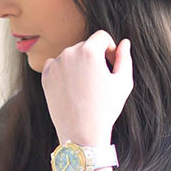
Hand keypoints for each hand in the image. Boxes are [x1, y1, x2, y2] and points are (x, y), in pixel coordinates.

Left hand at [41, 30, 132, 144]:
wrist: (81, 134)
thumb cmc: (106, 109)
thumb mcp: (123, 83)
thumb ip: (125, 58)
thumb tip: (124, 43)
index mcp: (89, 51)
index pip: (102, 36)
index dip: (110, 48)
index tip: (112, 64)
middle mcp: (69, 53)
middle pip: (86, 45)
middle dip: (94, 57)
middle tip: (100, 79)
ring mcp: (55, 65)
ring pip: (71, 55)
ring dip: (79, 64)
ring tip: (86, 86)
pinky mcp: (45, 76)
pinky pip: (56, 65)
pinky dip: (64, 71)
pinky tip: (72, 87)